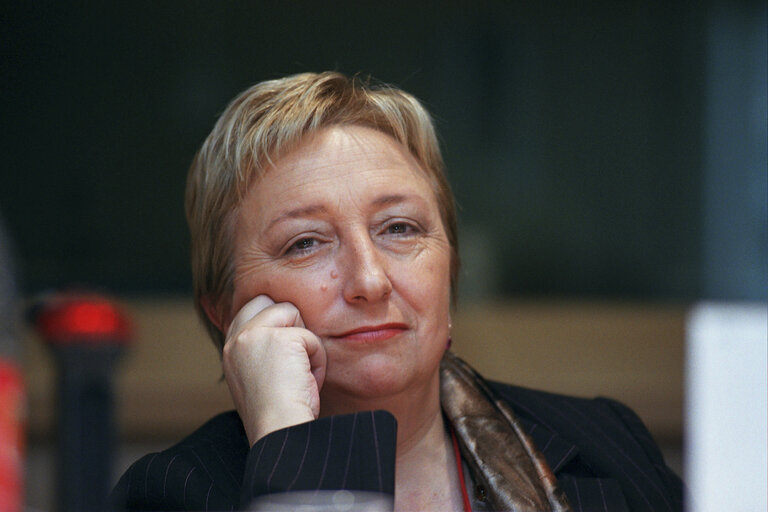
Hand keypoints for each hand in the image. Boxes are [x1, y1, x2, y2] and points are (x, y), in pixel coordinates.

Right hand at [222, 295, 326, 445]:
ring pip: (292, 312)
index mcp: (229, 350)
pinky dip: (317, 360)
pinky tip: (306, 381)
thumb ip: (264, 350)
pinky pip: (311, 337)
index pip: (251, 309)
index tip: (286, 350)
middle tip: (293, 359)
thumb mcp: (260, 376)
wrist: (280, 434)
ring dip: (305, 344)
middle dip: (288, 322)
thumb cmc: (279, 415)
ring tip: (300, 375)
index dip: (274, 321)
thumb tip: (287, 327)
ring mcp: (253, 335)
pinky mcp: (278, 338)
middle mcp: (236, 339)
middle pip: (267, 300)